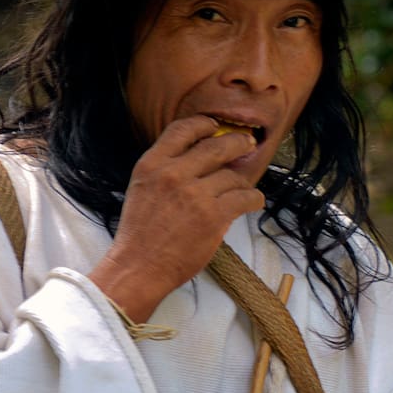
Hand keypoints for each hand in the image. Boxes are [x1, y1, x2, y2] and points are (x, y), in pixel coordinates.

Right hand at [89, 115, 265, 321]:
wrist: (138, 267)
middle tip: (246, 144)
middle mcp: (173, 174)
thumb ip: (166, 170)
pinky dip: (253, 199)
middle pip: (216, 146)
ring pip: (233, 176)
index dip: (204, 124)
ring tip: (244, 189)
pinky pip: (245, 197)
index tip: (216, 127)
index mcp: (151, 165)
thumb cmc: (140, 233)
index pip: (182, 129)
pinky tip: (252, 202)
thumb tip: (200, 157)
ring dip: (243, 182)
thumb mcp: (142, 189)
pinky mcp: (214, 215)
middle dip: (237, 143)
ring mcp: (195, 194)